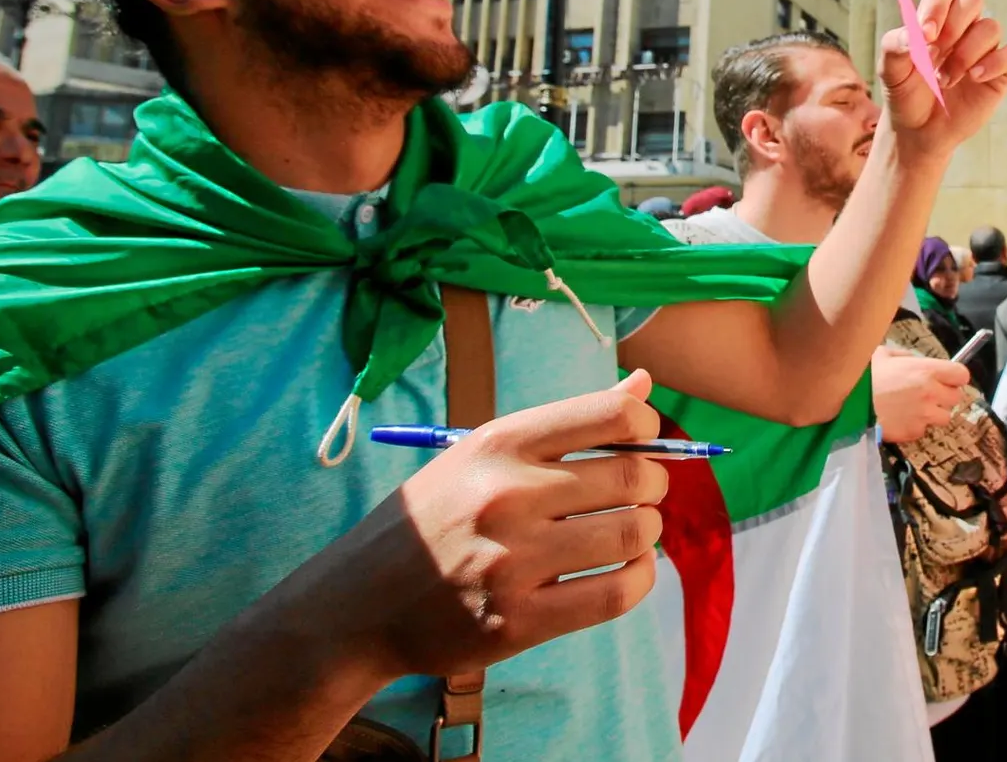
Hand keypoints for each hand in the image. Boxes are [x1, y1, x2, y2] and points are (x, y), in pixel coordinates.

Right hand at [287, 370, 668, 681]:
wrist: (354, 605)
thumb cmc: (432, 519)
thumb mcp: (480, 456)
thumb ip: (565, 424)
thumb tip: (643, 385)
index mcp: (499, 444)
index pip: (611, 415)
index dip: (646, 426)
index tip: (643, 441)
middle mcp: (507, 496)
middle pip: (633, 478)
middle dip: (652, 484)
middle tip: (641, 494)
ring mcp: (512, 562)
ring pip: (633, 535)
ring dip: (647, 533)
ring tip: (631, 532)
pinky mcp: (517, 622)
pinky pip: (615, 595)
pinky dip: (638, 579)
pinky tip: (626, 570)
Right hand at [872, 347, 966, 442]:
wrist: (848, 404)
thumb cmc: (865, 376)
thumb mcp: (882, 354)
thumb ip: (905, 356)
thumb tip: (914, 361)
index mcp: (926, 370)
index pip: (961, 375)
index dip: (955, 377)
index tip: (946, 379)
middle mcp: (931, 393)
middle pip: (956, 398)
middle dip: (944, 396)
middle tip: (928, 395)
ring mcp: (924, 415)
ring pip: (944, 417)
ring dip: (933, 414)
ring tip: (914, 409)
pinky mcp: (914, 432)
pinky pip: (924, 430)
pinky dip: (915, 426)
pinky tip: (900, 419)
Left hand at [879, 0, 1006, 156]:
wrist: (920, 131)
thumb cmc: (906, 94)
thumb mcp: (890, 72)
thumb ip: (894, 46)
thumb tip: (913, 34)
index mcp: (935, 18)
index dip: (937, 4)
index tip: (925, 33)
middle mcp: (963, 27)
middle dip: (953, 27)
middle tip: (933, 55)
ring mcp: (984, 47)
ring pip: (991, 27)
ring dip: (966, 54)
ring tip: (945, 81)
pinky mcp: (1002, 70)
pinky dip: (996, 63)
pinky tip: (975, 78)